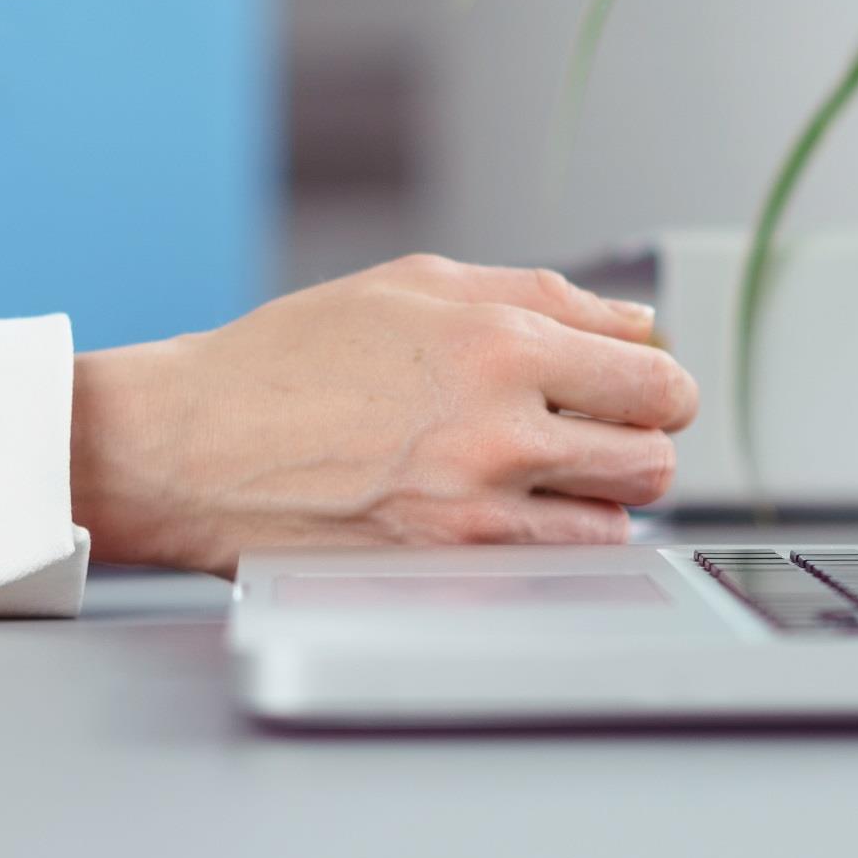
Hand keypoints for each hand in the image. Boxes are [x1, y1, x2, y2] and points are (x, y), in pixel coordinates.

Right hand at [67, 255, 701, 572]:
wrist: (192, 447)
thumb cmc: (291, 359)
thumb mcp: (415, 286)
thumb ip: (541, 295)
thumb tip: (635, 323)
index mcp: (499, 343)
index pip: (655, 380)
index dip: (664, 386)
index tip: (649, 390)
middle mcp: (499, 431)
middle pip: (654, 458)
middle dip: (641, 442)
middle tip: (602, 432)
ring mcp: (475, 511)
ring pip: (616, 521)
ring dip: (600, 496)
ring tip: (545, 472)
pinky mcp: (449, 570)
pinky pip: (557, 562)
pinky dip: (554, 539)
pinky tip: (509, 510)